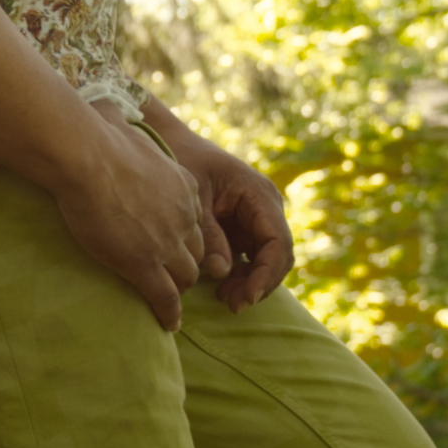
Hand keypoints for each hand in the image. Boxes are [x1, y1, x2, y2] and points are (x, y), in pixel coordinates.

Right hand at [51, 118, 211, 329]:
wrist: (88, 159)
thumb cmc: (95, 138)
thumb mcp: (121, 127)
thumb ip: (122, 125)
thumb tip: (101, 107)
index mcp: (181, 185)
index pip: (192, 218)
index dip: (183, 233)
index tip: (174, 242)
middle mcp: (183, 216)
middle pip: (195, 250)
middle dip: (188, 264)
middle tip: (175, 277)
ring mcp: (166, 243)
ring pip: (185, 275)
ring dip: (179, 289)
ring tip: (170, 301)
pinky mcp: (145, 265)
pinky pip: (165, 298)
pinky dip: (169, 314)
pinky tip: (168, 325)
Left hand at [164, 127, 294, 310]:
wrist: (170, 142)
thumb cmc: (182, 161)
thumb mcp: (193, 199)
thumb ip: (208, 234)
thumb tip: (222, 272)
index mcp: (259, 195)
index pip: (277, 242)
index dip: (265, 273)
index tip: (246, 296)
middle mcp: (265, 208)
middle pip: (277, 256)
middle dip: (259, 283)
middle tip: (233, 305)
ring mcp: (255, 219)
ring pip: (266, 261)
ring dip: (251, 283)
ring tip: (225, 300)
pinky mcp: (242, 229)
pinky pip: (251, 259)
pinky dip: (241, 276)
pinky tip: (222, 290)